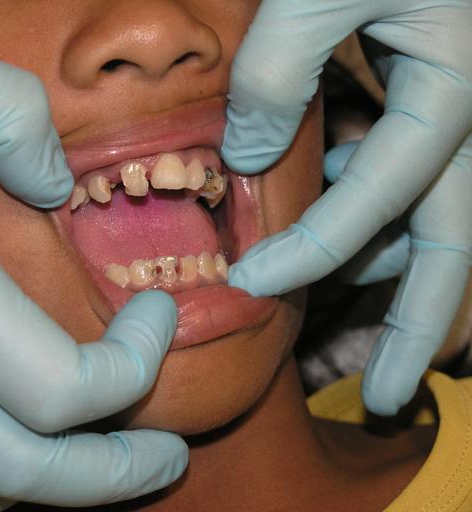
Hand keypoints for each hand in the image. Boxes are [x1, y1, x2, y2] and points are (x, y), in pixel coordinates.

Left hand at [223, 0, 471, 414]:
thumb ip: (281, 69)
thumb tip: (248, 157)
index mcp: (455, 93)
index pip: (381, 199)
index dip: (312, 248)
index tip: (250, 282)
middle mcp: (468, 122)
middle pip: (452, 252)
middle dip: (418, 332)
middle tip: (381, 398)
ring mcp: (457, 123)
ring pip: (435, 229)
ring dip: (392, 287)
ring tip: (350, 337)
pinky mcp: (431, 112)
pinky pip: (411, 189)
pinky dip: (374, 224)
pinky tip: (338, 230)